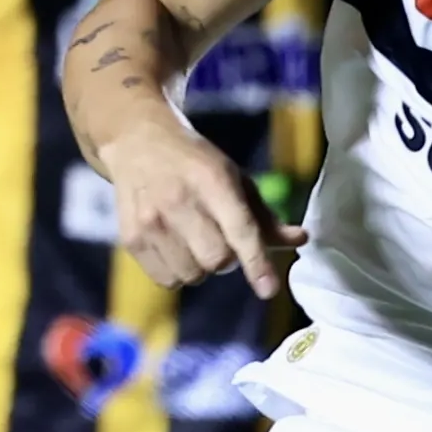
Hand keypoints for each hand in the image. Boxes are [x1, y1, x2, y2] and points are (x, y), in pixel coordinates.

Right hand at [100, 125, 302, 299]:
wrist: (137, 142)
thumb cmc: (195, 164)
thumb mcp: (234, 178)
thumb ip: (265, 216)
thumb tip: (300, 240)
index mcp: (212, 180)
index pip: (240, 229)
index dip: (256, 262)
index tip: (268, 289)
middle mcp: (179, 201)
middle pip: (217, 260)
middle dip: (227, 260)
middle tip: (220, 239)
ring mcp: (151, 221)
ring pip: (192, 275)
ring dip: (201, 268)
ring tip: (194, 241)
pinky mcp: (131, 238)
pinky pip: (167, 280)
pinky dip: (178, 273)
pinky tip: (174, 247)